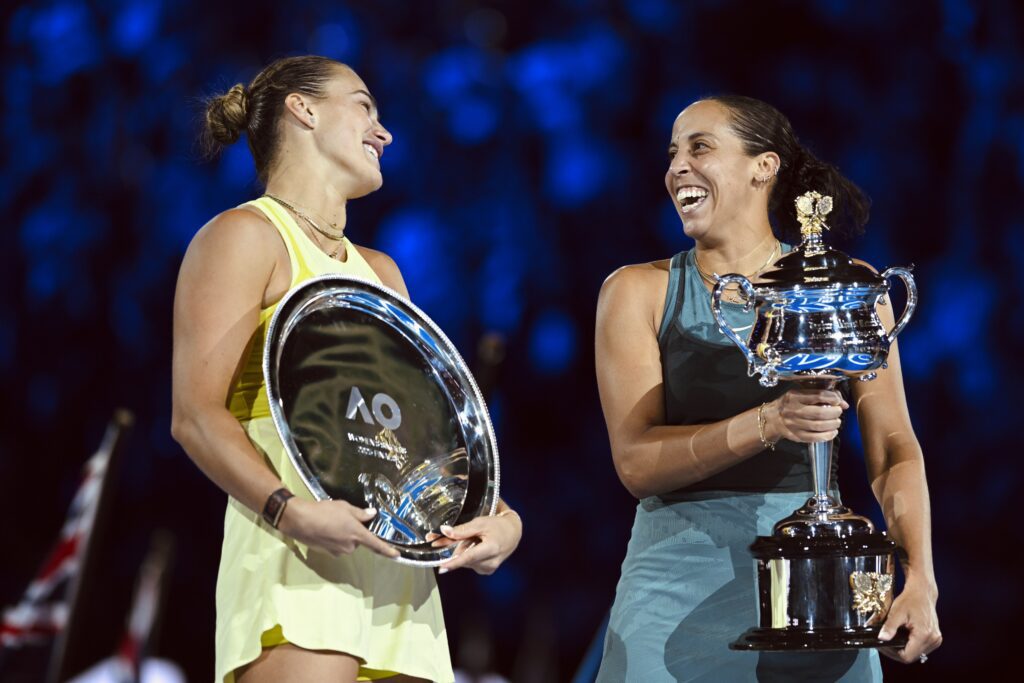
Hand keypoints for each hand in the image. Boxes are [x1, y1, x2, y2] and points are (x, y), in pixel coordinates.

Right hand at [278, 498, 398, 558]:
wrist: (300, 520)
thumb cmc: (324, 511)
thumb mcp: (345, 507)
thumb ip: (360, 513)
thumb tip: (372, 514)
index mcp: (357, 535)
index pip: (376, 545)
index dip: (388, 551)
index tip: (397, 555)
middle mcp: (349, 546)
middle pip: (358, 540)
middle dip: (354, 531)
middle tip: (343, 518)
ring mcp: (338, 551)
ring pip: (346, 543)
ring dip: (343, 534)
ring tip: (331, 521)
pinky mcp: (327, 553)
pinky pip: (336, 545)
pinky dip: (333, 537)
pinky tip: (324, 528)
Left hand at [432, 512, 521, 574]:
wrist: (513, 533)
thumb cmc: (498, 526)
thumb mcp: (481, 523)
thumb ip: (462, 529)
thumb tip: (444, 531)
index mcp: (491, 548)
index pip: (469, 557)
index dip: (454, 563)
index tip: (441, 568)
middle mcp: (490, 562)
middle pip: (464, 559)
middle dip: (452, 550)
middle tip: (444, 540)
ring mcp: (489, 568)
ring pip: (465, 562)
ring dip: (462, 552)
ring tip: (471, 540)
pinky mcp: (487, 571)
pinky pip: (470, 564)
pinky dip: (467, 556)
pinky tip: (474, 547)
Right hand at [766, 388, 847, 442]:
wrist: (773, 417)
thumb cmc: (791, 403)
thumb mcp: (802, 393)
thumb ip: (823, 395)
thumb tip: (844, 404)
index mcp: (795, 396)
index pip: (819, 395)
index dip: (833, 398)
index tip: (838, 401)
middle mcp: (793, 410)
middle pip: (820, 413)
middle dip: (835, 413)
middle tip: (838, 412)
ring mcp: (794, 424)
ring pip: (819, 426)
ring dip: (833, 424)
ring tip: (836, 422)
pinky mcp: (796, 436)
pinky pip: (814, 438)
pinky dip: (827, 436)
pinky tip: (832, 432)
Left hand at [878, 580, 941, 663]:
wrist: (922, 593)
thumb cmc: (910, 600)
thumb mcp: (897, 612)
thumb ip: (889, 627)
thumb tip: (882, 638)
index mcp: (924, 635)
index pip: (907, 656)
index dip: (892, 653)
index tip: (882, 646)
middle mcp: (933, 640)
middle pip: (912, 656)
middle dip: (896, 651)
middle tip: (884, 643)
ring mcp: (935, 640)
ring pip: (916, 654)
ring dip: (903, 649)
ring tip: (891, 640)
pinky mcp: (935, 638)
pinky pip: (921, 648)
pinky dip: (910, 646)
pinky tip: (901, 638)